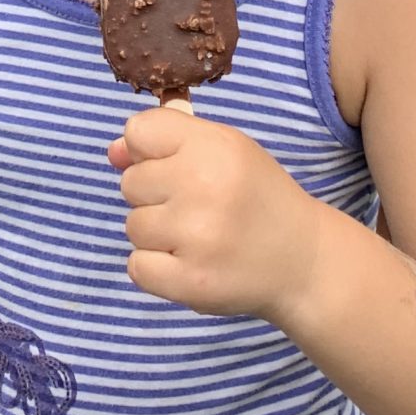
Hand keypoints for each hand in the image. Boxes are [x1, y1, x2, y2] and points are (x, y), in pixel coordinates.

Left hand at [108, 102, 313, 322]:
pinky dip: (154, 268)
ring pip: (133, 226)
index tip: (173, 165)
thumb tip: (113, 152)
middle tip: (193, 205)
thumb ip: (168, 139)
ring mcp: (195, 238)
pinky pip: (137, 267)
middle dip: (153, 194)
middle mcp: (202, 187)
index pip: (138, 131)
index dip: (148, 150)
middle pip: (130, 182)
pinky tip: (186, 262)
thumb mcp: (224, 150)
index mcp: (213, 147)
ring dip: (156, 233)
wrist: (301, 260)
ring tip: (194, 236)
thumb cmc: (257, 195)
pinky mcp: (190, 283)